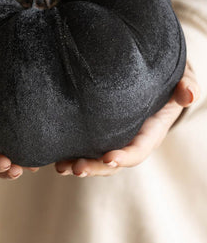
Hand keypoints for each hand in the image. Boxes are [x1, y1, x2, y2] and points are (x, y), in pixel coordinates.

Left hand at [55, 61, 199, 177]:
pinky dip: (70, 150)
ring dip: (78, 164)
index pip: (138, 149)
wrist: (155, 74)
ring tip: (60, 166)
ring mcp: (113, 136)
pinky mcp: (99, 129)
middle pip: (112, 161)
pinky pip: (84, 144)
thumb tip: (189, 95)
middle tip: (76, 168)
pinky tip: (53, 155)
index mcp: (151, 131)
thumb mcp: (183, 77)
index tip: (108, 158)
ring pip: (95, 157)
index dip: (125, 156)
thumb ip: (186, 85)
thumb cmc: (171, 76)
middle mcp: (130, 138)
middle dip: (95, 167)